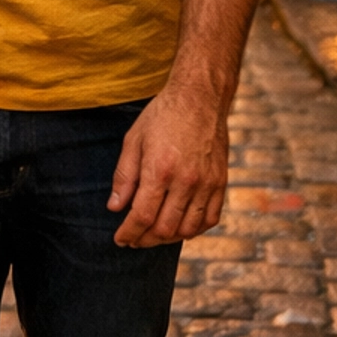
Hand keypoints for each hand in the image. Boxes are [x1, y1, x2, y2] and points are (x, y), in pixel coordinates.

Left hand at [108, 75, 229, 247]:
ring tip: (154, 235)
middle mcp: (186, 180)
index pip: (142, 215)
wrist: (200, 98)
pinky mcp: (221, 182)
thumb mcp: (134, 140)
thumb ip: (124, 176)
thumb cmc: (162, 115)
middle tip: (134, 239)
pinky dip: (194, 230)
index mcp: (160, 169)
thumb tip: (115, 207)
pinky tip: (180, 227)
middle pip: (164, 228)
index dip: (129, 232)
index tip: (120, 239)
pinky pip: (210, 219)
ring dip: (168, 238)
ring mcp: (207, 183)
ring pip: (188, 229)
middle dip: (145, 239)